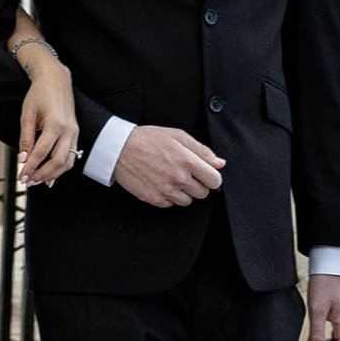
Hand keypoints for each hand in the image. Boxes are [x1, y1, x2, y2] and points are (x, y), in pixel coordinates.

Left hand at [16, 48, 78, 187]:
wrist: (56, 79)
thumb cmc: (39, 94)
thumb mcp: (27, 114)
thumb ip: (26, 138)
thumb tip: (22, 159)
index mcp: (55, 124)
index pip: (42, 152)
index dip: (31, 167)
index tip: (21, 176)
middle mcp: (68, 130)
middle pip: (57, 161)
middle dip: (42, 175)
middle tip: (27, 182)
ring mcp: (75, 132)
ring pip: (67, 162)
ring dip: (53, 174)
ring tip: (37, 181)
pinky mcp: (76, 133)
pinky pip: (71, 156)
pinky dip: (61, 168)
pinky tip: (50, 174)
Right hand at [111, 123, 225, 207]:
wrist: (119, 148)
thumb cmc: (148, 139)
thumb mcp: (178, 136)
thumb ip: (202, 150)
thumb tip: (220, 163)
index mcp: (188, 161)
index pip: (215, 180)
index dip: (211, 176)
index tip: (205, 173)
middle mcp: (179, 178)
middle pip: (203, 193)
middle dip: (198, 184)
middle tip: (185, 173)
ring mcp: (166, 190)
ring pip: (188, 201)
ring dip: (184, 192)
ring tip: (171, 177)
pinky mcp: (154, 199)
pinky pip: (171, 204)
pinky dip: (169, 196)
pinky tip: (161, 182)